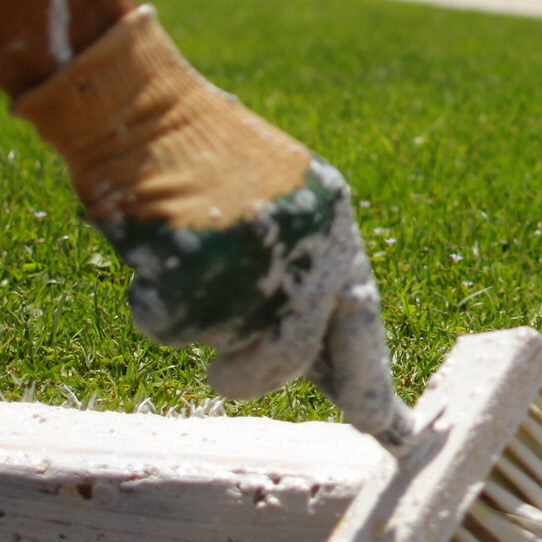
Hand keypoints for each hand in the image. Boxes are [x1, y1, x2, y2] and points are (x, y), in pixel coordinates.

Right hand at [95, 158, 414, 432]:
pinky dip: (157, 303)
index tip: (395, 434)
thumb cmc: (201, 154)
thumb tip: (314, 361)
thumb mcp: (277, 206)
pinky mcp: (204, 270)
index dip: (372, 384)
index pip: (364, 319)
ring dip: (199, 325)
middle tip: (225, 383)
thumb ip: (298, 273)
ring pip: (230, 344)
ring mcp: (258, 258)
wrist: (146, 107)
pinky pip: (176, 326)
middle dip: (258, 377)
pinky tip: (155, 253)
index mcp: (337, 221)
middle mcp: (311, 243)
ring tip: (181, 273)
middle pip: (297, 352)